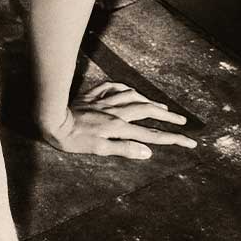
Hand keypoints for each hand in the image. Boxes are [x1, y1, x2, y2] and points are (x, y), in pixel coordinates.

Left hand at [41, 81, 196, 158]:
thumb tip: (148, 152)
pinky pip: (113, 88)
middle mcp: (115, 112)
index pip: (152, 134)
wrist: (50, 119)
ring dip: (149, 101)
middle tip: (182, 121)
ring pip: (133, 97)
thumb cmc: (72, 139)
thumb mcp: (98, 150)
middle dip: (168, 117)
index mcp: (119, 127)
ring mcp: (104, 102)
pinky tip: (129, 90)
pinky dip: (125, 89)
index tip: (190, 142)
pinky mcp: (92, 96)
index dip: (172, 139)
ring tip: (161, 106)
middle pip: (148, 111)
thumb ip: (123, 149)